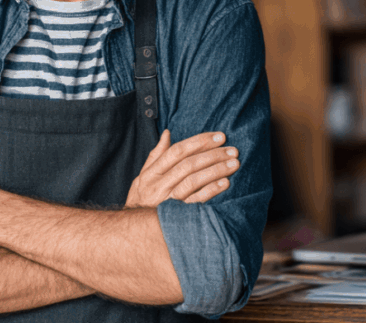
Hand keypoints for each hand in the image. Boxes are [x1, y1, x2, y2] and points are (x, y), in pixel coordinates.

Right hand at [125, 130, 239, 208]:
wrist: (132, 231)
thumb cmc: (141, 199)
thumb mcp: (143, 176)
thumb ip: (156, 155)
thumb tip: (167, 133)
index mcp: (151, 173)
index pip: (177, 151)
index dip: (199, 142)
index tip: (219, 136)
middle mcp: (159, 185)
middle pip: (188, 164)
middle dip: (213, 154)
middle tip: (232, 150)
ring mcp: (167, 201)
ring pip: (193, 181)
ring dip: (215, 170)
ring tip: (234, 164)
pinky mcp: (177, 216)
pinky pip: (195, 202)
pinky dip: (210, 191)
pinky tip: (225, 183)